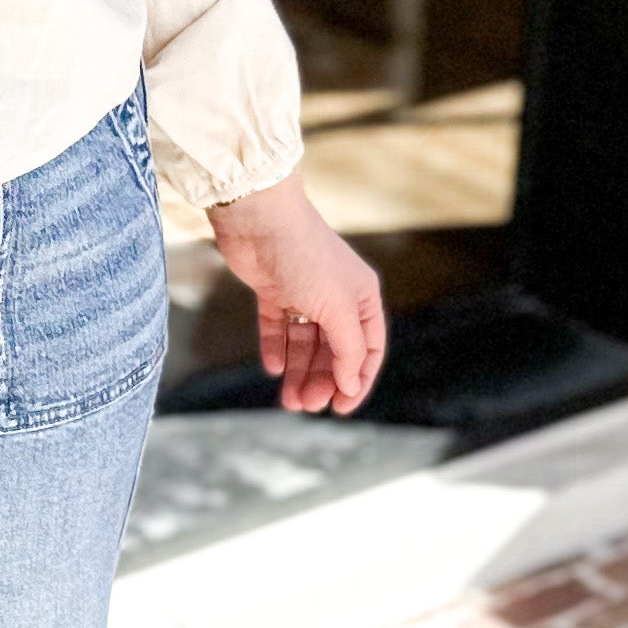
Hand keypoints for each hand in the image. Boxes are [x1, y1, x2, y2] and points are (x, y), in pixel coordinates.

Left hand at [205, 170, 385, 415]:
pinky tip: (273, 368)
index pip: (368, 350)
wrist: (259, 218)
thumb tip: (350, 384)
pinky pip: (277, 328)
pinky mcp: (272, 290)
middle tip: (305, 405)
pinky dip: (276, 348)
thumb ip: (348, 350)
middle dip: (322, 380)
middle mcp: (335, 295)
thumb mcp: (338, 309)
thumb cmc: (306, 257)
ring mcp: (302, 292)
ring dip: (299, 372)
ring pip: (304, 343)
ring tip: (289, 401)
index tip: (340, 408)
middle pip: (333, 350)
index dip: (357, 381)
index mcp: (362, 297)